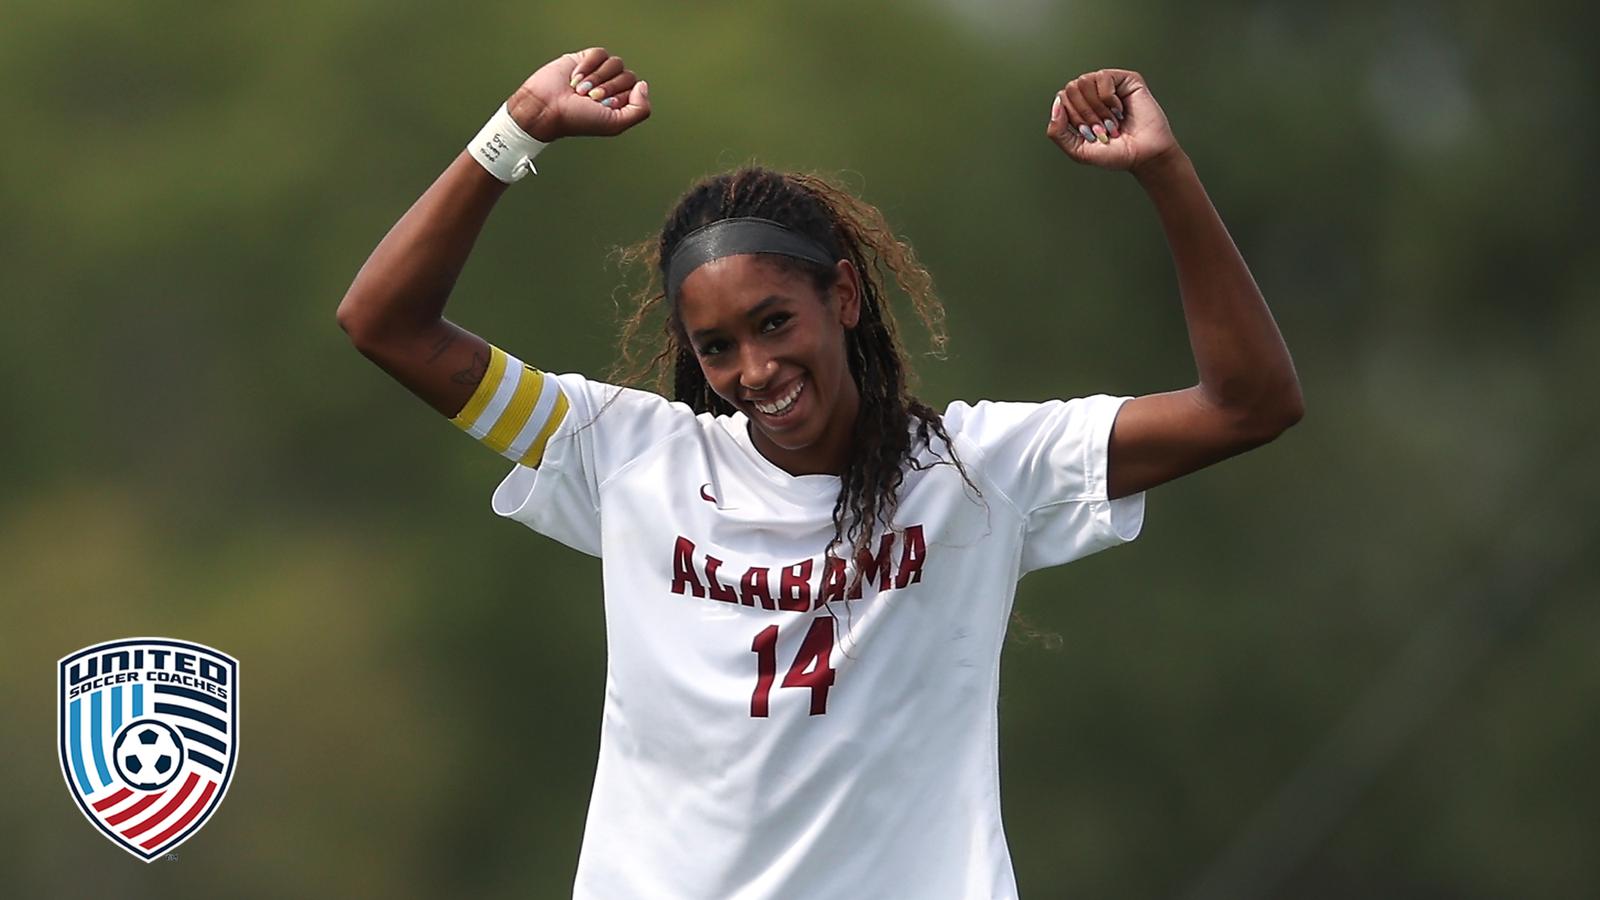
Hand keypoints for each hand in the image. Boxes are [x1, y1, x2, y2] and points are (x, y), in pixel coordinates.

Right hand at [505, 47, 650, 142]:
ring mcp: (600, 72)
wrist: (547, 107)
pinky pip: (599, 54)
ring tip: (581, 90)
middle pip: (627, 75)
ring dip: (596, 78)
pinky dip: (588, 66)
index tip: (604, 106)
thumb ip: (640, 110)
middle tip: (591, 98)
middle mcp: (612, 87)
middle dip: (607, 88)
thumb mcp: (615, 124)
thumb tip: (643, 85)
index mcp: (622, 103)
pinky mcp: (585, 59)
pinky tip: (576, 78)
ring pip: (615, 63)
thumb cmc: (576, 120)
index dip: (620, 96)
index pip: (637, 89)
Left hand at [1045, 68, 1178, 173]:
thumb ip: (1057, 132)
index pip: (1061, 99)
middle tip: (1102, 128)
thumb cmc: (1116, 154)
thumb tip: (1057, 104)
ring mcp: (1108, 85)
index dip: (1073, 118)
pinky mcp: (1125, 79)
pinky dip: (1109, 99)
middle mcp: (1092, 94)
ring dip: (1097, 108)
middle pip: (1070, 89)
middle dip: (1085, 114)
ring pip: (1083, 81)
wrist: (1144, 156)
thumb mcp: (1077, 150)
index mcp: (1079, 108)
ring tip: (1111, 121)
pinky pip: (1103, 77)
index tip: (1090, 133)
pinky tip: (1120, 109)